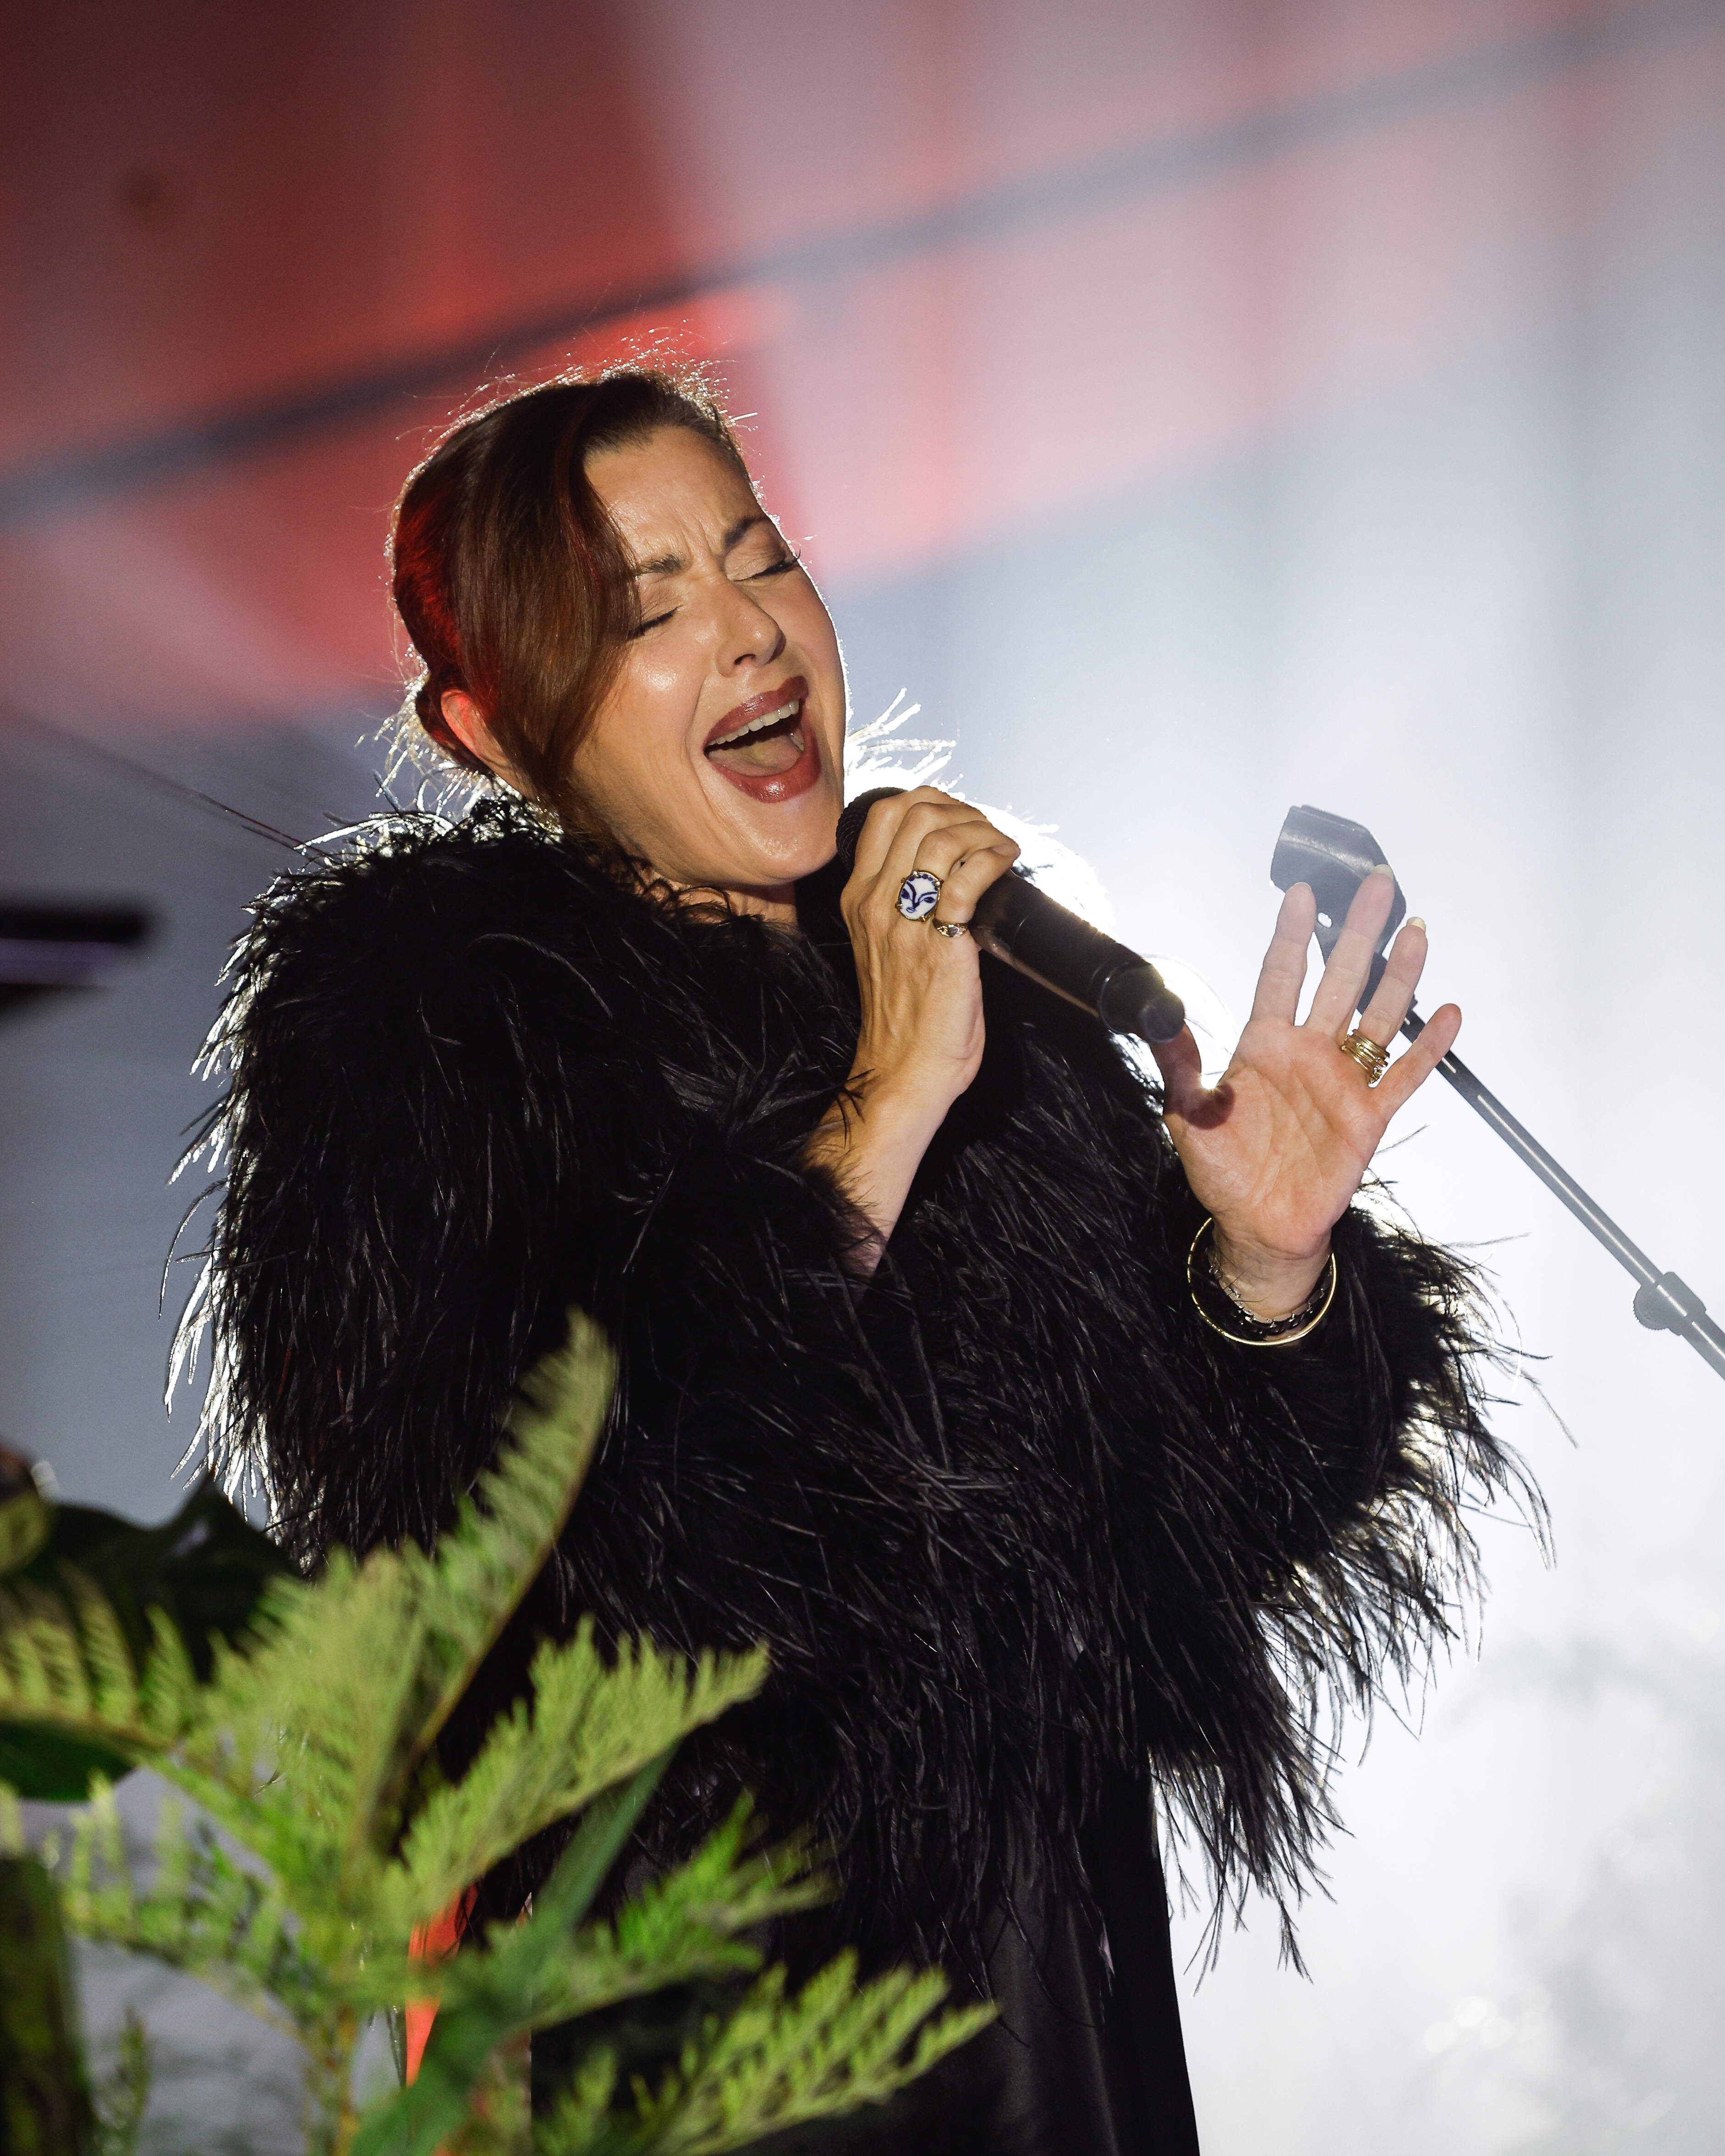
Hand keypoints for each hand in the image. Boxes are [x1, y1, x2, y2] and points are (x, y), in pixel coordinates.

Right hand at [804, 788, 1018, 1260]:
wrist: (902, 1072)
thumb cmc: (905, 1019)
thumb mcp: (888, 947)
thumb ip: (906, 907)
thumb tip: (953, 873)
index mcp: (858, 899)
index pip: (885, 815)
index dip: (931, 801)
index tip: (962, 818)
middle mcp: (873, 902)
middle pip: (914, 813)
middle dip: (962, 810)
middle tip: (987, 833)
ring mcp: (903, 920)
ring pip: (940, 835)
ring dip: (983, 830)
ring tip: (1002, 848)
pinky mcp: (938, 942)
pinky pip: (967, 875)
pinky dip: (995, 857)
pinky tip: (1008, 863)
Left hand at [1149, 870, 1460, 1317]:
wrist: (1257, 1225)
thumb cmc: (1224, 1169)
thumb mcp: (1186, 1114)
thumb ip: (1180, 1065)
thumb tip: (1160, 1018)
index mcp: (1264, 1045)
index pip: (1281, 975)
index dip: (1292, 934)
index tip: (1302, 891)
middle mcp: (1309, 1053)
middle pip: (1339, 980)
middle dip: (1357, 933)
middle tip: (1377, 885)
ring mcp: (1342, 1082)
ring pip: (1378, 1017)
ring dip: (1398, 976)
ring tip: (1415, 932)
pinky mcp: (1368, 1116)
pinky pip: (1403, 1076)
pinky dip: (1428, 1047)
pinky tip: (1447, 1014)